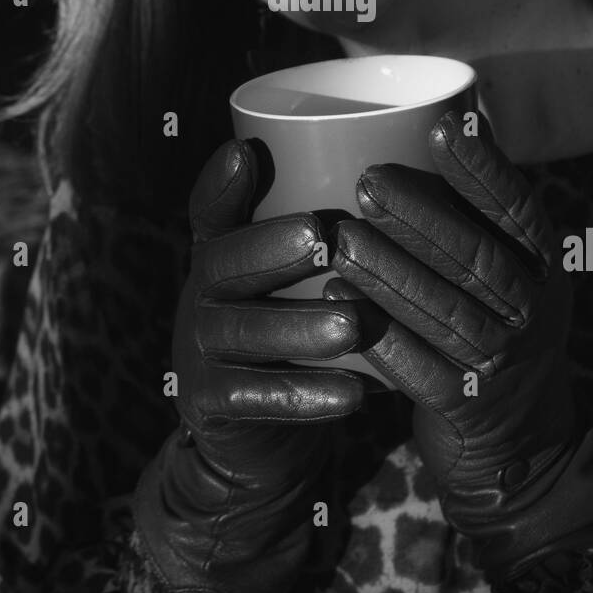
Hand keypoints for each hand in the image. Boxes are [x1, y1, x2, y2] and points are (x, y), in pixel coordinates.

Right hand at [133, 137, 364, 592]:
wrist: (258, 441)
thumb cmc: (293, 336)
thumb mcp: (295, 284)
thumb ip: (320, 237)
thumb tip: (395, 173)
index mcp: (219, 255)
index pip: (209, 212)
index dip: (221, 184)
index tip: (246, 152)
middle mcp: (201, 295)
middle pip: (223, 264)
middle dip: (271, 248)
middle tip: (323, 237)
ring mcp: (198, 350)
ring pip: (242, 332)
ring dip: (299, 327)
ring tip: (354, 325)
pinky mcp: (208, 404)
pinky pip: (251, 398)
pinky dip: (302, 395)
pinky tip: (353, 394)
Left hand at [329, 110, 592, 580]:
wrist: (523, 441)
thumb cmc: (500, 326)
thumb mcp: (514, 271)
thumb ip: (480, 211)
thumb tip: (447, 115)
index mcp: (545, 266)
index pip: (519, 210)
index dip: (484, 169)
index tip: (445, 127)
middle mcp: (532, 312)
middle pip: (477, 260)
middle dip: (421, 218)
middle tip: (368, 181)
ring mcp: (502, 363)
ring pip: (445, 312)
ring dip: (390, 273)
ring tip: (342, 237)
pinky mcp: (466, 407)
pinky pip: (419, 368)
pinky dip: (379, 332)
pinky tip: (337, 296)